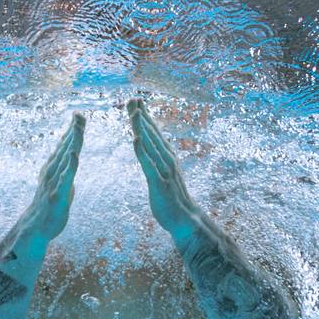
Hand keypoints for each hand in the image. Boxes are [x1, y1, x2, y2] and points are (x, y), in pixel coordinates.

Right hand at [26, 113, 84, 240]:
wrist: (36, 227)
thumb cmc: (49, 203)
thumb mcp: (59, 180)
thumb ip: (65, 165)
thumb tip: (71, 150)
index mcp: (54, 167)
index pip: (65, 144)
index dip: (72, 129)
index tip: (78, 114)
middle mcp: (53, 171)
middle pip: (66, 146)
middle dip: (74, 130)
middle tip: (79, 113)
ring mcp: (55, 182)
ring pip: (66, 158)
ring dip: (73, 142)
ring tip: (79, 127)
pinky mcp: (59, 194)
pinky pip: (66, 177)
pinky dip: (70, 165)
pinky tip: (75, 154)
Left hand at [127, 98, 200, 238]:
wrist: (186, 220)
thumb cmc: (173, 198)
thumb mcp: (165, 175)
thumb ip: (159, 161)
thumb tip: (152, 150)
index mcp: (167, 157)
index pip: (154, 133)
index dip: (146, 116)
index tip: (137, 101)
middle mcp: (167, 159)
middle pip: (152, 134)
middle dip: (142, 115)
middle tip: (133, 98)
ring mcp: (164, 170)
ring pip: (150, 144)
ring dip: (141, 127)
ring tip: (133, 112)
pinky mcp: (159, 182)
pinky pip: (149, 163)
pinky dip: (142, 150)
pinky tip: (135, 138)